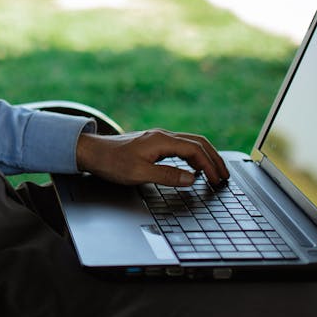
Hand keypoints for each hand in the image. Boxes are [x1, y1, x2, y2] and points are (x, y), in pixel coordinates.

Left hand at [75, 127, 229, 187]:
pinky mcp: (153, 143)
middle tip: (225, 175)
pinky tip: (194, 167)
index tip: (218, 181)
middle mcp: (162, 136)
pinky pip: (181, 146)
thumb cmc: (112, 162)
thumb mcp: (139, 174)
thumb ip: (167, 176)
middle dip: (214, 159)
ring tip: (215, 172)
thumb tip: (191, 179)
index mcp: (162, 140)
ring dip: (206, 156)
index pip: (195, 150)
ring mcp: (158, 138)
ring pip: (190, 143)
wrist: (91, 152)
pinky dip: (194, 156)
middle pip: (198, 143)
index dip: (210, 166)